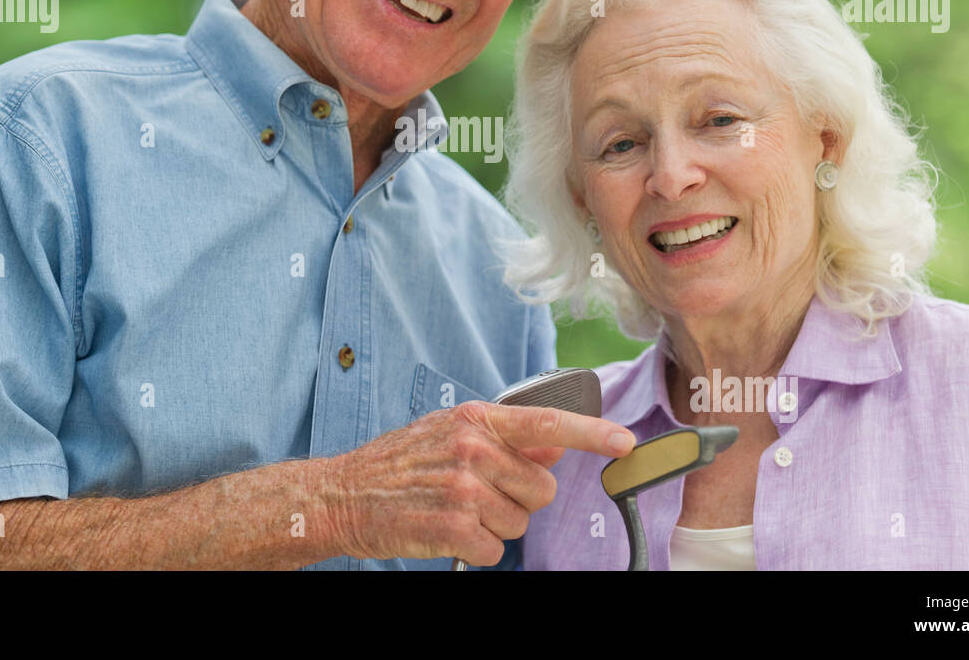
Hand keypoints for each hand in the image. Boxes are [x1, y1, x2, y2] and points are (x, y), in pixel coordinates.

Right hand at [322, 401, 634, 564]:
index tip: (624, 442)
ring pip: (519, 524)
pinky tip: (446, 531)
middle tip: (478, 494)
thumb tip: (555, 443)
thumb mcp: (450, 432)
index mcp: (476, 420)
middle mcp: (473, 448)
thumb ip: (503, 437)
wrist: (344, 493)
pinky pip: (494, 550)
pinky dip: (475, 549)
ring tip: (454, 510)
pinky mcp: (452, 526)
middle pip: (540, 490)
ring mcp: (463, 487)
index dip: (592, 433)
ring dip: (493, 526)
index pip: (547, 423)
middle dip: (517, 500)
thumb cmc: (399, 463)